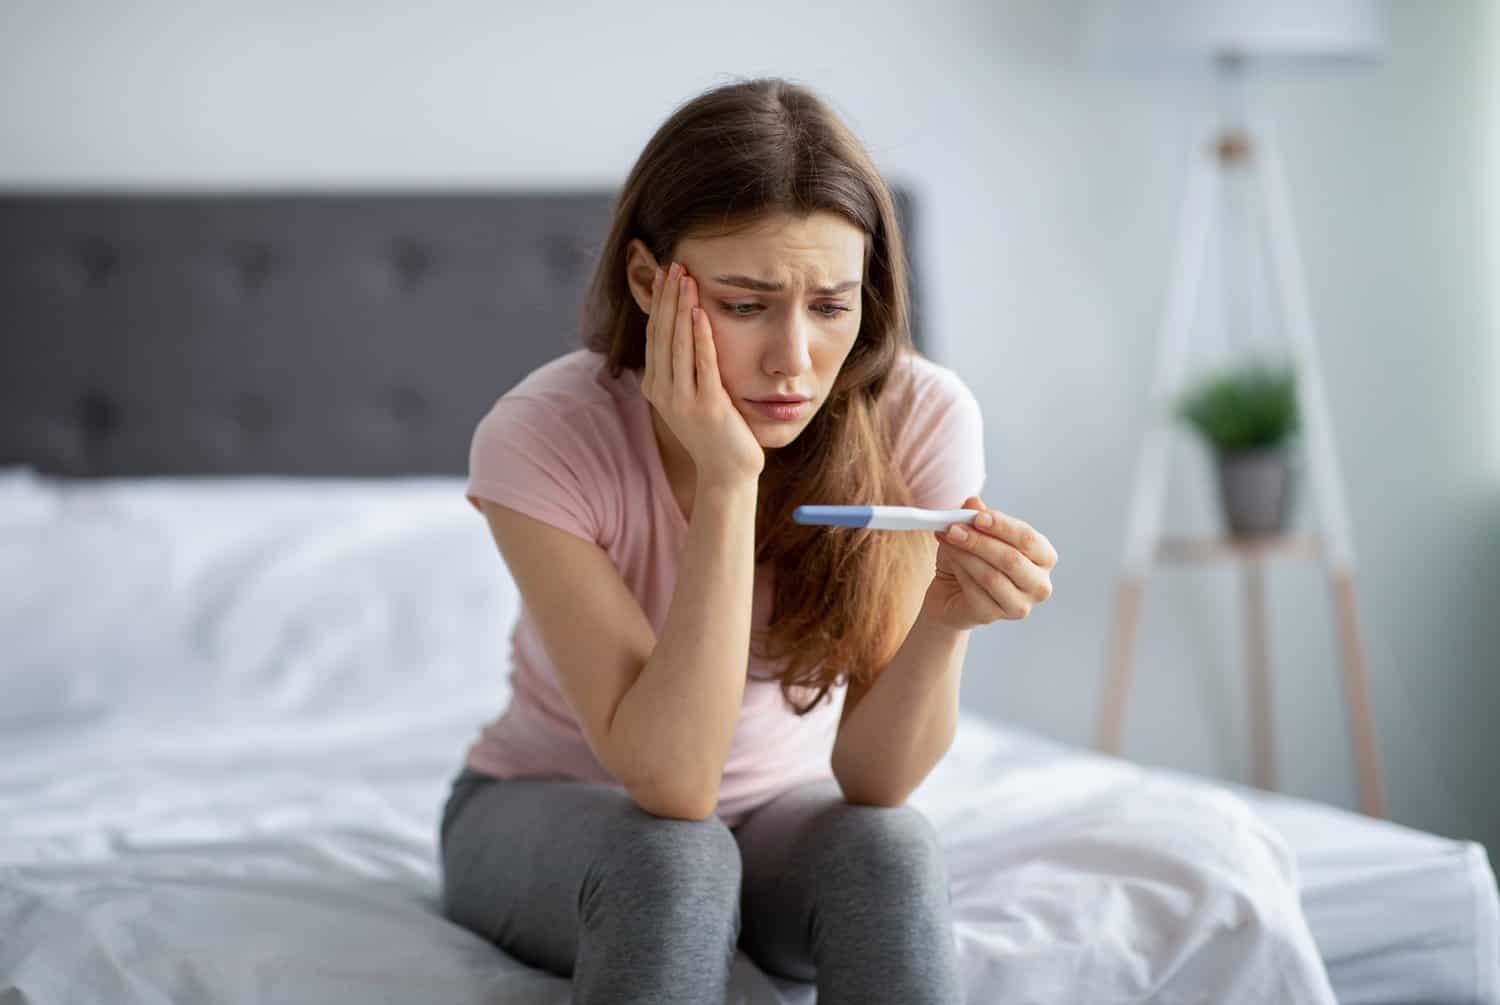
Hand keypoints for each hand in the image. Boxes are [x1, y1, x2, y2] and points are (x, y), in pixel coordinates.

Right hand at [641, 261, 764, 483]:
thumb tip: (686, 329)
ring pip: (678, 344)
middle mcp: (662, 391)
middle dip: (667, 297)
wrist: (727, 472)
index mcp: (656, 385)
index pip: (654, 334)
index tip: (665, 273)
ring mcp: (682, 400)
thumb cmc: (715, 431)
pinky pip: (701, 364)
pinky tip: (701, 312)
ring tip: (685, 278)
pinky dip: (700, 336)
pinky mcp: (706, 406)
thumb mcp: (692, 395)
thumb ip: (685, 367)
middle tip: (673, 264)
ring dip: (681, 308)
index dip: (659, 302)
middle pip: (662, 333)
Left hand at [920, 496, 1057, 630]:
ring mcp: (1019, 605)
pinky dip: (960, 572)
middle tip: (953, 528)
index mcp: (1044, 557)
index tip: (977, 517)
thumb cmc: (972, 558)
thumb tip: (973, 503)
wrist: (951, 592)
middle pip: (1012, 560)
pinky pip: (975, 592)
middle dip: (979, 541)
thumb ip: (977, 517)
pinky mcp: (994, 617)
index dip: (1003, 526)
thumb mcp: (975, 531)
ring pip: (991, 577)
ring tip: (947, 540)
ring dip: (965, 555)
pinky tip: (950, 561)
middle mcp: (1039, 584)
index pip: (1028, 539)